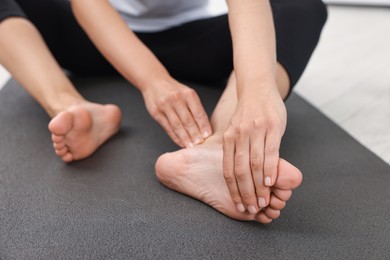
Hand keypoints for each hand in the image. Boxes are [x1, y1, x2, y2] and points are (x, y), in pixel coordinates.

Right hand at [142, 78, 211, 147]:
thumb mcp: (187, 93)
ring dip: (185, 138)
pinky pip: (167, 128)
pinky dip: (175, 137)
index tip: (208, 135)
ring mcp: (165, 106)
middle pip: (188, 120)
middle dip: (195, 134)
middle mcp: (177, 99)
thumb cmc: (174, 90)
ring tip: (190, 146)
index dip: (203, 125)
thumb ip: (195, 107)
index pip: (198, 112)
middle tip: (200, 144)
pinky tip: (180, 142)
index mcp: (188, 94)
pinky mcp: (156, 113)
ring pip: (177, 126)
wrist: (154, 81)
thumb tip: (204, 127)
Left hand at [223, 86, 286, 213]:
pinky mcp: (271, 127)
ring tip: (262, 201)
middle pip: (240, 171)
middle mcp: (239, 136)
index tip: (239, 205)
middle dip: (246, 193)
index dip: (233, 190)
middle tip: (251, 208)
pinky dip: (269, 170)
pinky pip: (270, 152)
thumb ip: (234, 149)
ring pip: (255, 165)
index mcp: (228, 139)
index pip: (228, 170)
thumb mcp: (234, 130)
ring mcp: (255, 131)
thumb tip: (235, 173)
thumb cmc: (247, 114)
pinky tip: (270, 183)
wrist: (258, 89)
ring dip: (258, 186)